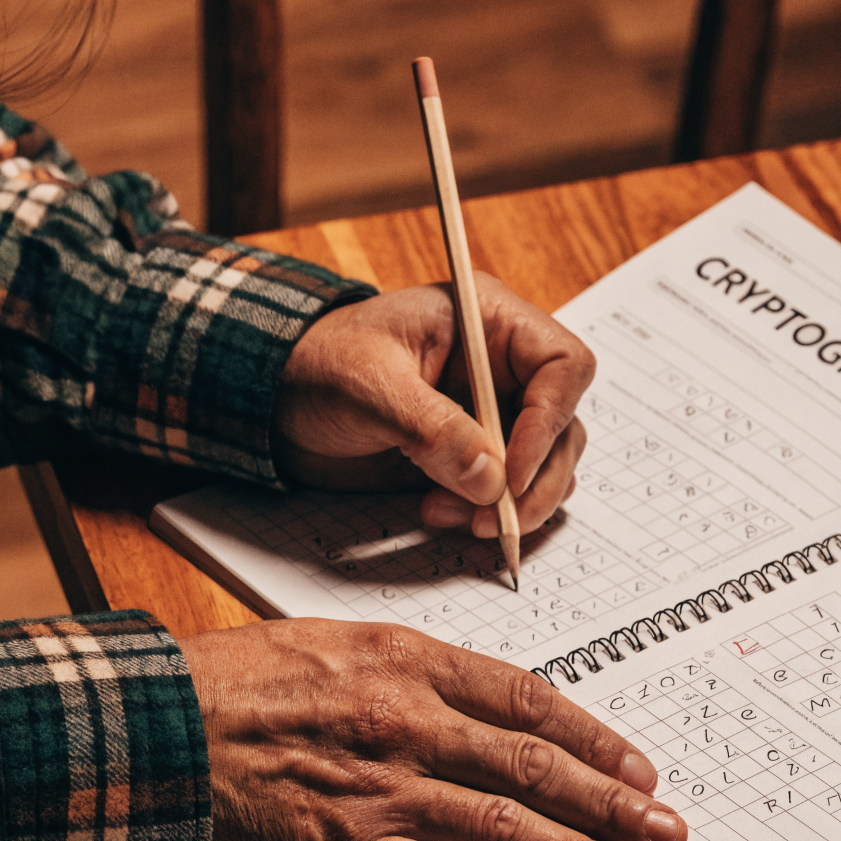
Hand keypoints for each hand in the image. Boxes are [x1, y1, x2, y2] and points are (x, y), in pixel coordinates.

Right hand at [181, 618, 686, 840]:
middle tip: (671, 834)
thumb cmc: (246, 675)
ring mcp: (384, 790)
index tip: (640, 766)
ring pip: (506, 828)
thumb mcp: (341, 640)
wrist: (165, 723)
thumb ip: (416, 668)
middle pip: (535, 768)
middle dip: (614, 806)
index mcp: (409, 661)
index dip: (594, 735)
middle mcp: (411, 722)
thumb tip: (488, 701)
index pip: (528, 699)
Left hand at [272, 273, 594, 537]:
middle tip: (496, 517)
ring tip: (455, 518)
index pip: (564, 365)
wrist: (276, 399)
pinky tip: (441, 515)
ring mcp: (490, 415)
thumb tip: (491, 480)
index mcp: (489, 322)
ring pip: (545, 465)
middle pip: (564, 425)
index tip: (511, 471)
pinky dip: (487, 513)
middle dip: (537, 479)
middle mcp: (502, 368)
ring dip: (512, 504)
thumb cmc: (320, 365)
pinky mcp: (471, 455)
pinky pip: (507, 491)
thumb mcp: (371, 387)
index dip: (550, 420)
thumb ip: (433, 429)